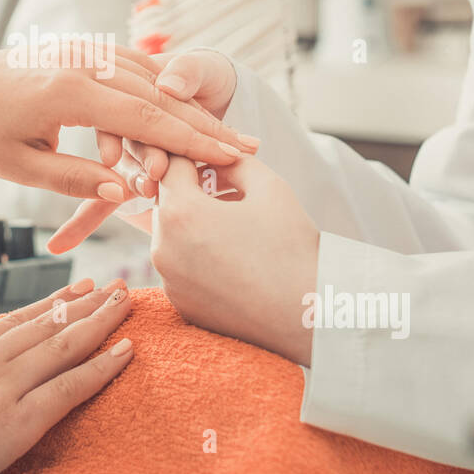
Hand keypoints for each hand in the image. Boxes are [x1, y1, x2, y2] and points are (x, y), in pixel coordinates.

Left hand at [0, 43, 256, 202]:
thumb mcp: (21, 167)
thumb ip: (77, 180)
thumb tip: (127, 195)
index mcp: (68, 91)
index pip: (147, 118)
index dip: (193, 141)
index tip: (232, 157)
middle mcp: (83, 63)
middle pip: (161, 94)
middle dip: (208, 124)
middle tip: (251, 147)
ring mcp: (83, 51)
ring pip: (153, 77)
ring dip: (192, 106)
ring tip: (228, 133)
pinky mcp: (81, 50)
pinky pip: (134, 65)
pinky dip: (165, 87)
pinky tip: (188, 106)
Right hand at [0, 278, 133, 473]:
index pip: (17, 320)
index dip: (52, 304)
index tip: (77, 289)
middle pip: (47, 325)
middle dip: (85, 304)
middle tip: (114, 287)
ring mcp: (3, 387)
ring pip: (64, 345)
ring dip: (100, 322)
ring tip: (126, 305)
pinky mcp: (16, 421)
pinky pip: (69, 388)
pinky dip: (101, 367)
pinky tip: (125, 351)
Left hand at [149, 154, 319, 365]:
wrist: (310, 316)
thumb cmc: (292, 249)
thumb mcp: (270, 188)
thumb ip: (235, 162)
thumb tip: (216, 159)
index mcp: (181, 213)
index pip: (172, 166)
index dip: (196, 157)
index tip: (217, 161)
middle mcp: (163, 248)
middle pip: (168, 202)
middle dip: (195, 191)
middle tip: (230, 192)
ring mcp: (169, 280)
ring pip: (172, 236)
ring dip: (196, 224)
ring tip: (236, 226)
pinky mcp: (179, 304)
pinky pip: (180, 267)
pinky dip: (198, 256)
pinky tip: (233, 257)